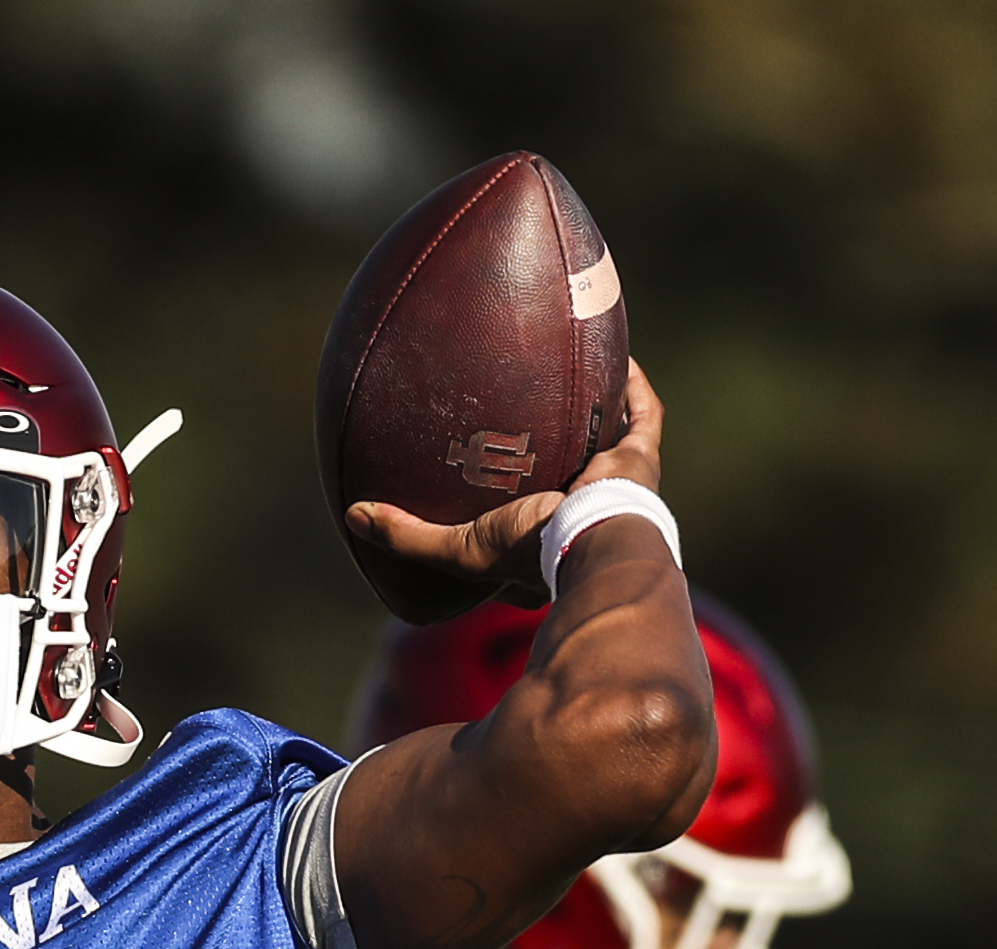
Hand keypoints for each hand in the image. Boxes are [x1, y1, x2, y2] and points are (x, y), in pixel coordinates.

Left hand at [345, 360, 669, 599]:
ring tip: (570, 375)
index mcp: (547, 545)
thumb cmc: (531, 549)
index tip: (487, 489)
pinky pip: (643, 414)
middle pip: (569, 474)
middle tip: (529, 419)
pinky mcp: (640, 458)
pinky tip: (615, 351)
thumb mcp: (457, 548)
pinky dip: (631, 385)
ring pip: (608, 439)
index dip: (509, 516)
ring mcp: (618, 483)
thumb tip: (353, 515)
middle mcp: (586, 512)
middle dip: (556, 451)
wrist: (594, 538)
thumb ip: (406, 535)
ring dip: (593, 410)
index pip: (527, 529)